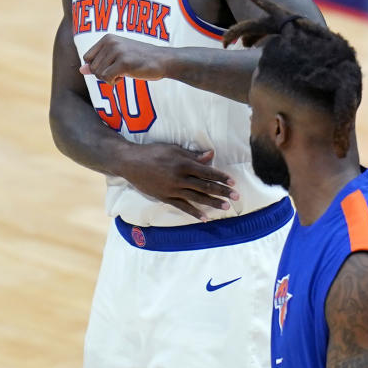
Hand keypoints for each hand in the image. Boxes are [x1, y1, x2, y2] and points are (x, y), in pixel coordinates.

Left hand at [79, 34, 171, 84]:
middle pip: (92, 68)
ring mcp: (117, 51)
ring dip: (110, 78)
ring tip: (124, 71)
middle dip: (104, 74)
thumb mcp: (117, 57)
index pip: (87, 58)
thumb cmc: (140, 59)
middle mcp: (110, 42)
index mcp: (107, 38)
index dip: (97, 67)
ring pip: (98, 74)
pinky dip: (114, 82)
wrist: (163, 60)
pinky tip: (125, 76)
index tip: (112, 65)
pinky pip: (107, 78)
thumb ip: (99, 62)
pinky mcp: (124, 62)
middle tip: (120, 69)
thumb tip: (81, 70)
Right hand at [118, 144, 238, 220]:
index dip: (221, 177)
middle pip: (205, 186)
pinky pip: (182, 206)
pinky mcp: (165, 197)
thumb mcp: (173, 149)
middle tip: (236, 197)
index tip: (233, 182)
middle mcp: (180, 178)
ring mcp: (172, 189)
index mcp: (183, 163)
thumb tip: (211, 155)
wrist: (130, 162)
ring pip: (196, 197)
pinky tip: (205, 218)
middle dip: (222, 192)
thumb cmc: (152, 152)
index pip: (207, 172)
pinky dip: (194, 212)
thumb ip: (192, 154)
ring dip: (212, 203)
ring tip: (226, 207)